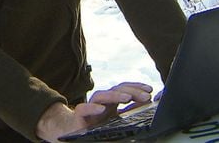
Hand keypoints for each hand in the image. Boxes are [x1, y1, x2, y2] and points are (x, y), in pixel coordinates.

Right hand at [35, 82, 152, 141]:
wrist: (68, 131)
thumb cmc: (92, 125)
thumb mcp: (115, 119)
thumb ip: (130, 111)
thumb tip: (146, 103)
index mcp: (111, 103)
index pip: (124, 90)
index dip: (136, 87)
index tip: (149, 90)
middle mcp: (101, 102)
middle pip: (115, 90)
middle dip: (131, 91)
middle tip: (145, 95)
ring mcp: (89, 108)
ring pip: (101, 96)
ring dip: (114, 95)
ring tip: (127, 97)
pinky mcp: (78, 116)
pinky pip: (83, 109)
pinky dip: (92, 107)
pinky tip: (101, 109)